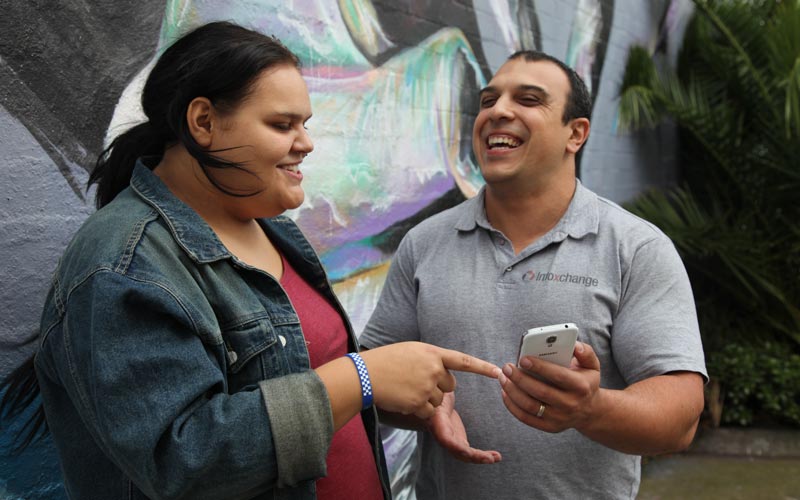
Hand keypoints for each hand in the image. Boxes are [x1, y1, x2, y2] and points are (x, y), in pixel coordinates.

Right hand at [361, 342, 499, 418]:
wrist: (366, 375)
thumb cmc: (386, 360)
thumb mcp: (412, 350)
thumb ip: (431, 358)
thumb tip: (443, 369)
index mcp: (433, 353)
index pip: (463, 361)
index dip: (482, 367)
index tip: (498, 371)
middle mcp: (434, 369)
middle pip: (450, 386)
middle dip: (437, 387)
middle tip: (416, 380)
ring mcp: (427, 386)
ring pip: (438, 401)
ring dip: (426, 398)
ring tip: (406, 388)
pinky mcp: (419, 403)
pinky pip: (428, 412)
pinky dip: (418, 409)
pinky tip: (404, 399)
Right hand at [427, 392, 500, 463]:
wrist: (428, 396)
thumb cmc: (435, 387)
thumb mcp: (440, 386)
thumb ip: (446, 388)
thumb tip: (452, 381)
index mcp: (437, 420)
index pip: (444, 437)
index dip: (455, 446)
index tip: (469, 451)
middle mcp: (442, 433)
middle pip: (456, 450)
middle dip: (472, 456)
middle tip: (489, 457)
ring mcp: (450, 438)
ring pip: (463, 454)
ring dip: (479, 458)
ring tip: (496, 457)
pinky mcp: (458, 439)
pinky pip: (468, 451)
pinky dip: (481, 455)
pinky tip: (496, 456)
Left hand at [498, 341, 600, 431]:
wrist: (590, 411)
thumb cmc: (585, 381)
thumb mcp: (592, 365)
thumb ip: (584, 352)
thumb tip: (574, 345)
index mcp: (581, 387)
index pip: (558, 376)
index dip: (540, 367)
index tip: (522, 359)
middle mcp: (571, 404)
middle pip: (541, 392)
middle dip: (520, 379)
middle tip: (507, 367)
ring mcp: (559, 418)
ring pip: (530, 406)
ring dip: (512, 391)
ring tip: (503, 377)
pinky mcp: (549, 427)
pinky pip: (526, 418)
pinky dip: (512, 405)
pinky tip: (505, 392)